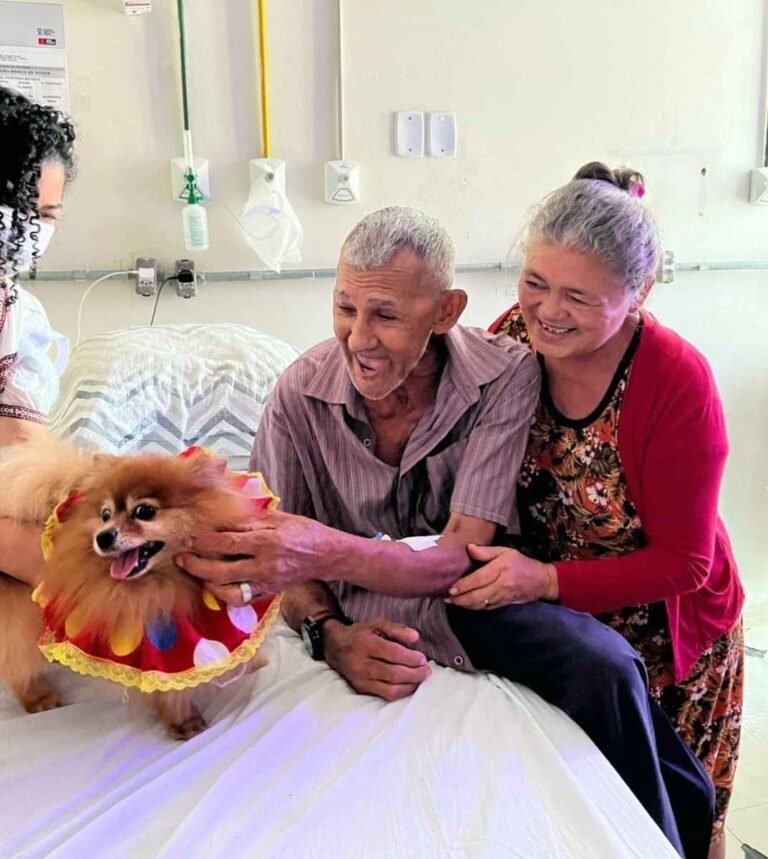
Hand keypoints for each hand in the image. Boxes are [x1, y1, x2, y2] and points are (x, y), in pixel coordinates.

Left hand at [175, 510, 335, 603]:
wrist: (326, 555)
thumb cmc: (303, 532)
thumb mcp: (279, 517)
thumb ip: (251, 519)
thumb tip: (224, 517)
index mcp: (267, 541)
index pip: (227, 543)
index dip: (204, 542)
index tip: (190, 538)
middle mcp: (265, 564)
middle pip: (221, 569)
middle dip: (196, 564)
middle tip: (181, 557)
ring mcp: (266, 582)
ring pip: (228, 590)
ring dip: (206, 582)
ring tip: (195, 571)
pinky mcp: (268, 593)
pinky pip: (241, 599)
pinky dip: (223, 594)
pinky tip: (214, 584)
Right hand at [324, 618, 430, 701]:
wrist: (336, 648)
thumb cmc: (360, 634)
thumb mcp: (376, 624)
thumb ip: (396, 628)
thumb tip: (415, 637)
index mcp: (366, 644)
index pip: (394, 654)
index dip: (411, 658)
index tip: (422, 658)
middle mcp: (361, 664)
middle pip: (394, 674)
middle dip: (415, 674)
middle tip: (427, 670)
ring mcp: (361, 679)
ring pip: (391, 689)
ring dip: (411, 685)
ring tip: (421, 678)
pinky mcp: (361, 689)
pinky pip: (385, 696)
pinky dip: (401, 692)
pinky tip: (410, 685)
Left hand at [445, 545, 557, 609]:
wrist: (541, 580)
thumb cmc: (521, 563)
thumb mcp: (506, 551)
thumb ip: (486, 551)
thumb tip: (469, 548)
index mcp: (501, 568)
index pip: (479, 579)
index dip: (464, 585)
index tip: (451, 588)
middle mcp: (502, 584)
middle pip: (479, 595)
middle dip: (461, 599)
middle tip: (447, 598)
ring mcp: (504, 596)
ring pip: (482, 604)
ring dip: (466, 605)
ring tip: (453, 602)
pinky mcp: (505, 603)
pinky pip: (488, 608)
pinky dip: (475, 608)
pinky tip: (466, 605)